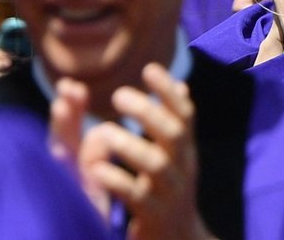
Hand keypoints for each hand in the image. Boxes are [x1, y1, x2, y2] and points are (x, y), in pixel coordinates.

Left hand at [53, 64, 210, 239]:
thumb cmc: (171, 191)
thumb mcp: (178, 156)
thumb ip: (175, 123)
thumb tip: (181, 85)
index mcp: (185, 150)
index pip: (185, 114)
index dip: (168, 91)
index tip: (149, 68)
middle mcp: (183, 167)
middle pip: (174, 133)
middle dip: (149, 111)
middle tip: (118, 95)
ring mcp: (170, 192)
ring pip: (156, 164)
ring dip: (131, 144)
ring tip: (104, 131)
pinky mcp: (153, 216)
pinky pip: (136, 196)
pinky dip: (117, 180)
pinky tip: (97, 169)